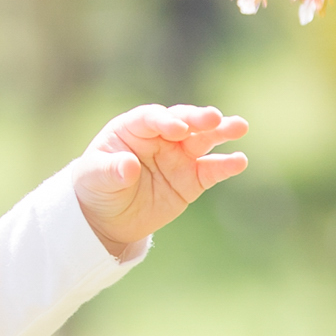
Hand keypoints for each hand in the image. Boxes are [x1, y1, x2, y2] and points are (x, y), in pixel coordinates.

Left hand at [72, 103, 248, 253]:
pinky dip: (226, 165)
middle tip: (214, 118)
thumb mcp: (96, 178)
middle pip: (183, 121)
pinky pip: (212, 170)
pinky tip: (239, 161)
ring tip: (239, 126)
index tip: (177, 129)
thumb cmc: (96, 186)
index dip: (165, 121)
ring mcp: (179, 156)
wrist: (107, 217)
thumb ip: (112, 170)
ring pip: (203, 140)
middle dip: (198, 119)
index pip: (152, 118)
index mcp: (133, 128)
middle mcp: (161, 137)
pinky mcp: (192, 179)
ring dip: (221, 132)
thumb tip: (129, 167)